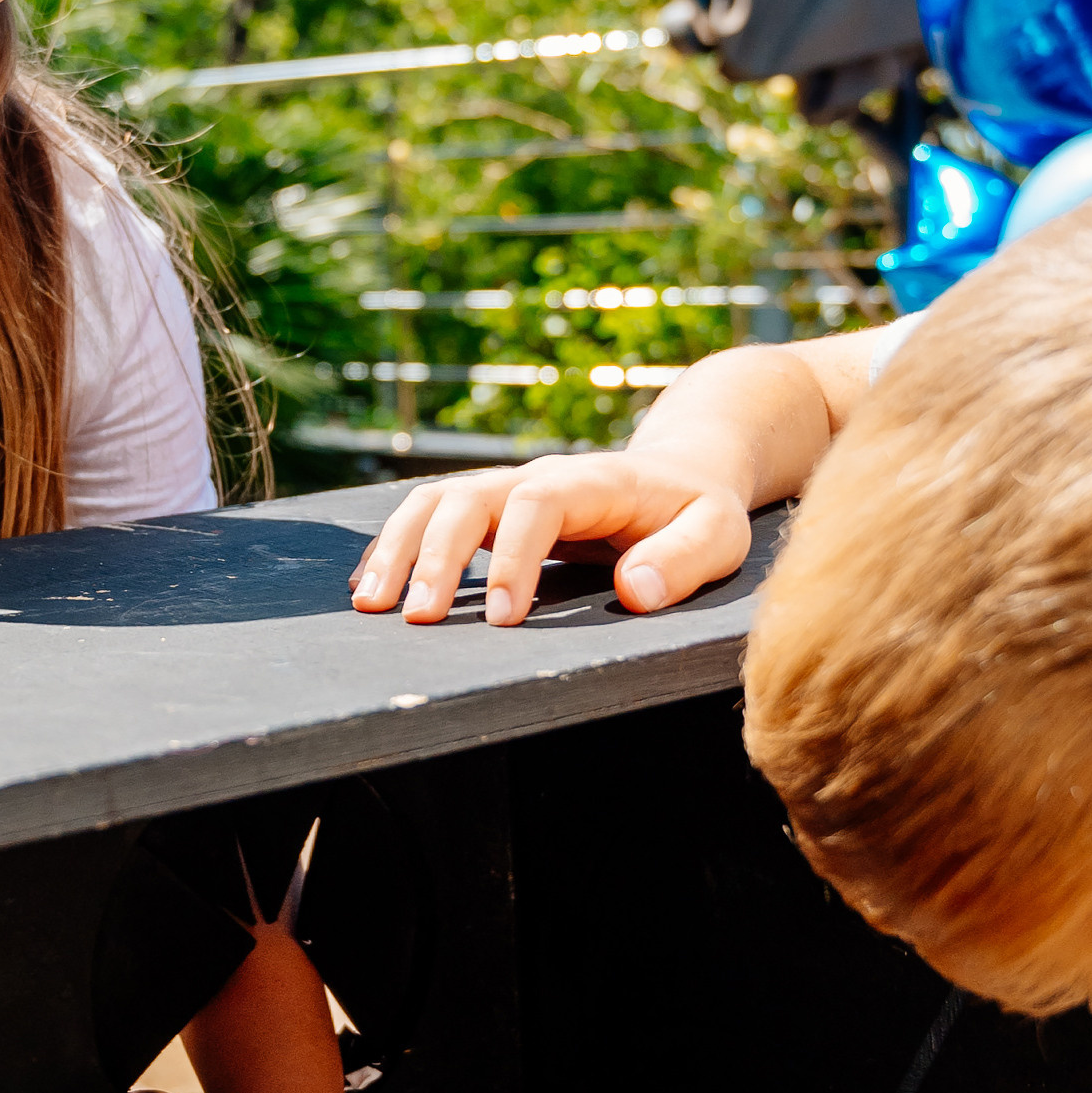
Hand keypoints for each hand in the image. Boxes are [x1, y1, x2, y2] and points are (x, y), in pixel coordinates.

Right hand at [348, 446, 751, 627]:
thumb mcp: (720, 534)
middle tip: (417, 621)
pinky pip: (429, 515)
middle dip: (434, 557)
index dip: (512, 556)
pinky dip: (394, 547)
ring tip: (371, 607)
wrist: (682, 471)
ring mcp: (508, 488)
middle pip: (466, 496)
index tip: (501, 616)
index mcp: (592, 480)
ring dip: (397, 549)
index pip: (535, 503)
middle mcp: (538, 476)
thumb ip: (684, 560)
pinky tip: (371, 587)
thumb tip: (634, 590)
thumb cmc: (700, 512)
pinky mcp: (491, 508)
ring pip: (434, 501)